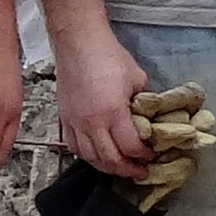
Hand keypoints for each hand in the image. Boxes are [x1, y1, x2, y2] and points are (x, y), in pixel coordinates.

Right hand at [54, 30, 151, 176]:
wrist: (79, 43)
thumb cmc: (107, 56)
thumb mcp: (137, 79)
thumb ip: (143, 103)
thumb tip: (149, 118)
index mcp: (113, 112)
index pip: (130, 148)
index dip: (143, 156)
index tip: (151, 155)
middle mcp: (92, 122)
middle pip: (110, 160)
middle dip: (128, 170)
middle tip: (139, 172)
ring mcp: (76, 122)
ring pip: (90, 158)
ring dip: (107, 167)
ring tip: (120, 168)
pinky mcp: (65, 119)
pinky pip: (74, 148)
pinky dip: (88, 157)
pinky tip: (97, 156)